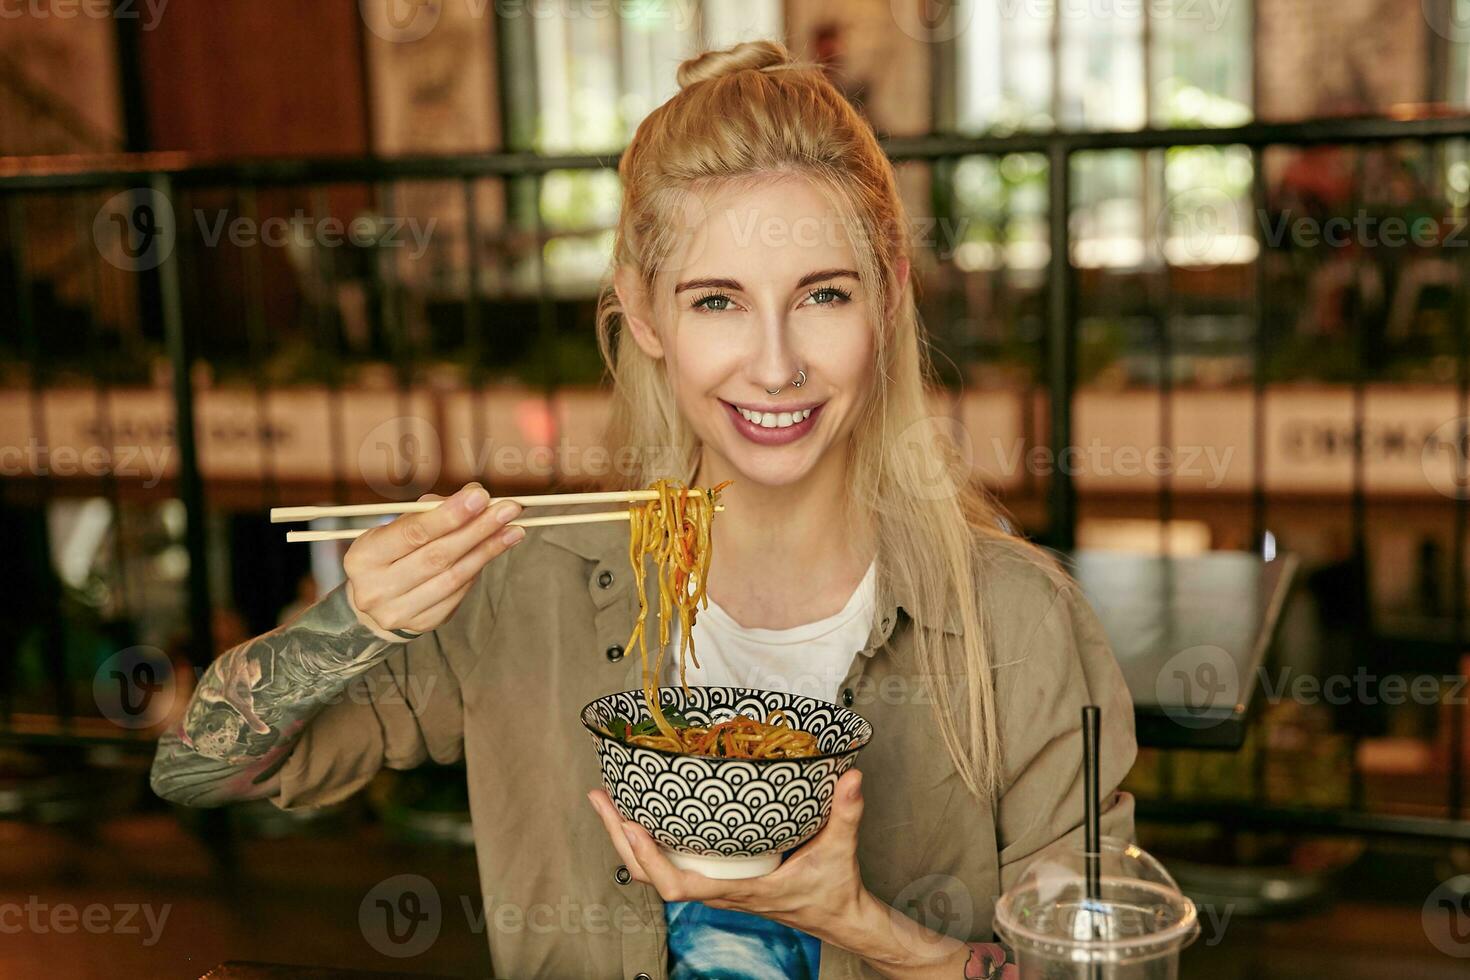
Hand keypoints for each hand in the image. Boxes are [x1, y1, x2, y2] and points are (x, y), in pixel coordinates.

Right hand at [343, 483, 522, 634]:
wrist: (374, 601)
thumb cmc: (390, 553)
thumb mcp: (397, 528)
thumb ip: (432, 511)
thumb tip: (476, 495)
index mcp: (364, 556)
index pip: (412, 533)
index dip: (449, 515)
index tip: (481, 496)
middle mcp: (376, 588)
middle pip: (438, 556)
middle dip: (478, 529)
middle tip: (509, 509)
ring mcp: (399, 611)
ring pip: (453, 577)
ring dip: (488, 550)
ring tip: (514, 530)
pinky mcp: (422, 624)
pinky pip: (459, 592)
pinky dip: (479, 567)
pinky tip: (496, 549)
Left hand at [587, 769, 868, 944]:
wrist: (836, 916)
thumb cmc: (833, 888)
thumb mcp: (840, 850)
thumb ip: (846, 813)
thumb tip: (850, 777)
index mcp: (739, 889)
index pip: (680, 886)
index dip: (650, 859)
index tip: (633, 825)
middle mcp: (718, 891)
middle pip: (650, 878)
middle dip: (620, 839)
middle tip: (600, 797)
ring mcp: (713, 886)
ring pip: (653, 873)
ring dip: (625, 840)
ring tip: (607, 800)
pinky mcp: (715, 877)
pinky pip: (670, 864)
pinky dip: (647, 842)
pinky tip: (640, 814)